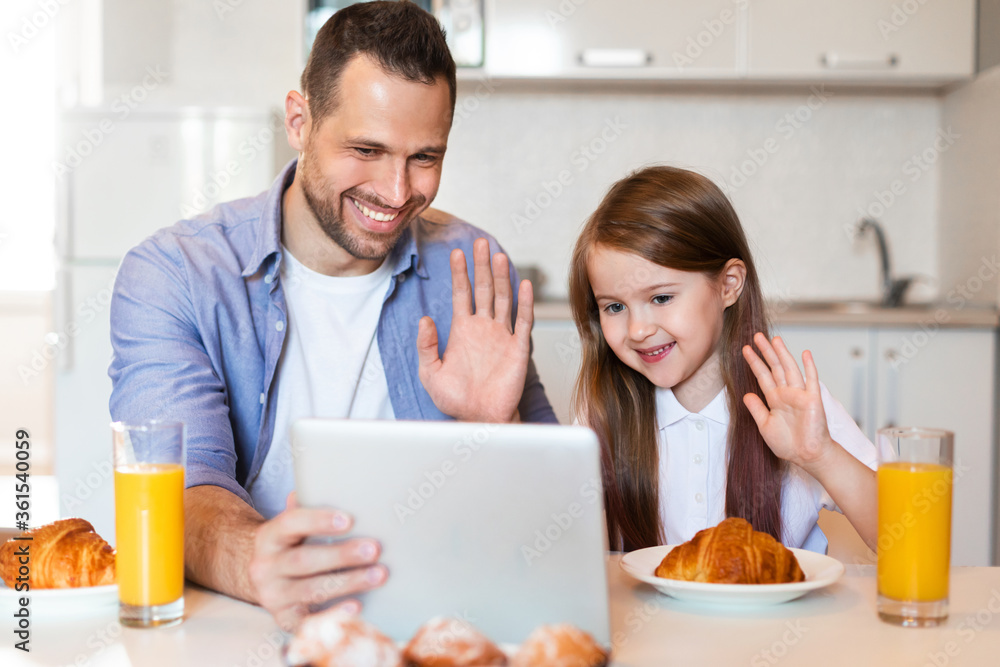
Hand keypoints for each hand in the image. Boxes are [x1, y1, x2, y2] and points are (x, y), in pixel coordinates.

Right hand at [247, 492, 386, 630]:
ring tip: (378, 574)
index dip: (319, 520)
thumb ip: (308, 507)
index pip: (291, 523)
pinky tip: (356, 608)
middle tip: (375, 549)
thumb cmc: (289, 544)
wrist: (258, 576)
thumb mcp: (291, 525)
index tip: (348, 519)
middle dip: (342, 555)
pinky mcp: (283, 618)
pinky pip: (306, 621)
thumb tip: (332, 481)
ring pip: (311, 590)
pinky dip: (332, 615)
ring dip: (349, 582)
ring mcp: (272, 595)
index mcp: (269, 536)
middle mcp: (265, 566)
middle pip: (304, 560)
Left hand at [417, 237, 532, 421]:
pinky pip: (523, 320)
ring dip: (501, 277)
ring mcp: (501, 336)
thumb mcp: (430, 372)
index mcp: (463, 331)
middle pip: (483, 289)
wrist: (481, 418)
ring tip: (498, 255)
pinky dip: (525, 302)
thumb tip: (424, 319)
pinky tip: (524, 284)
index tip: (456, 253)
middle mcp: (483, 328)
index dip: (459, 273)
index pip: (462, 294)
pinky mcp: (518, 348)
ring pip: (503, 299)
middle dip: (480, 266)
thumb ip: (426, 345)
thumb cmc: (456, 400)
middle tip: (479, 242)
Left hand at [741, 333, 834, 470]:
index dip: (754, 363)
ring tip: (775, 339)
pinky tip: (805, 353)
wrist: (807, 456)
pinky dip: (809, 366)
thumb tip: (746, 395)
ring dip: (783, 354)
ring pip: (790, 369)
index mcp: (775, 399)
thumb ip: (756, 409)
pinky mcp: (813, 399)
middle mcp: (786, 394)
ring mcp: (800, 395)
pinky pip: (811, 380)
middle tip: (757, 336)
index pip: (762, 376)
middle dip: (766, 352)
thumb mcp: (765, 426)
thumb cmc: (788, 444)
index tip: (745, 350)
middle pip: (775, 367)